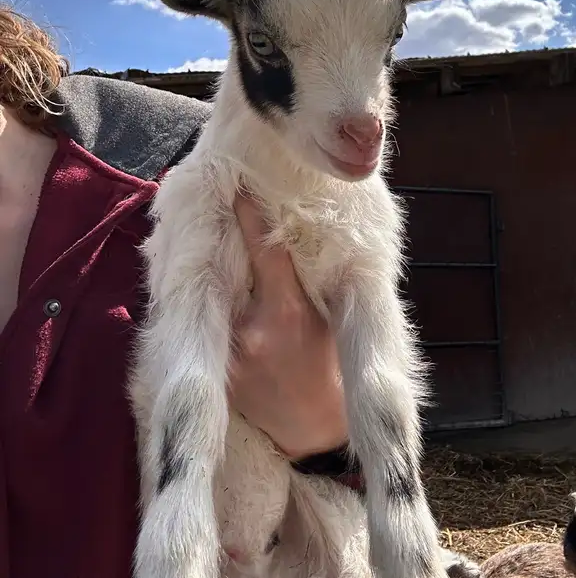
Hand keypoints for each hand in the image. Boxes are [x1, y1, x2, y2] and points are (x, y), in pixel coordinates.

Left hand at [228, 192, 348, 460]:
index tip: (238, 188)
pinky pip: (209, 329)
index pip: (266, 252)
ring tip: (207, 252)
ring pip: (216, 299)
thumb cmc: (326, 363)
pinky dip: (210, 312)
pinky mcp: (216, 371)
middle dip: (226, 244)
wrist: (313, 429)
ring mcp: (230, 354)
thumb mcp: (326, 316)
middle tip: (213, 204)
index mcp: (288, 312)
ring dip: (214, 278)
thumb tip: (285, 234)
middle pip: (231, 271)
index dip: (250, 217)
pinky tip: (209, 299)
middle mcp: (253, 331)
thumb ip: (301, 281)